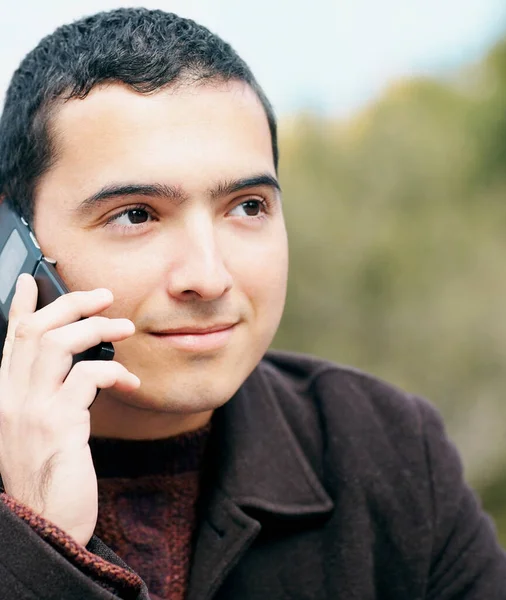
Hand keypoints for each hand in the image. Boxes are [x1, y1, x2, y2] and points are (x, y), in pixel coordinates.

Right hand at [0, 274, 138, 545]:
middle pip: (36, 331)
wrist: (47, 524)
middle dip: (71, 304)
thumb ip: (50, 395)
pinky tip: (130, 383)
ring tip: (125, 329)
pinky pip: (87, 377)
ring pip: (58, 344)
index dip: (21, 307)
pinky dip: (114, 371)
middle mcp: (9, 398)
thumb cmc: (51, 475)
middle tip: (104, 296)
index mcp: (5, 396)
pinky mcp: (57, 424)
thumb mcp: (42, 430)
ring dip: (96, 328)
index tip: (31, 279)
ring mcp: (29, 410)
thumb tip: (83, 363)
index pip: (9, 340)